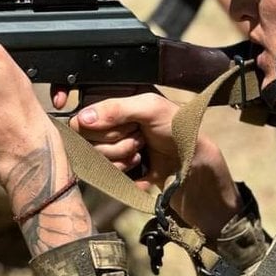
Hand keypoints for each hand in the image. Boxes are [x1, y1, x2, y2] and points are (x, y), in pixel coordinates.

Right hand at [69, 93, 241, 237]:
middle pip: (85, 138)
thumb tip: (83, 118)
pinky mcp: (114, 169)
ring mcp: (110, 148)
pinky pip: (103, 175)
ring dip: (121, 155)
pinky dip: (122, 171)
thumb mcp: (151, 108)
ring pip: (94, 157)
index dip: (95, 123)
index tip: (121, 124)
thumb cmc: (178, 129)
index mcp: (114, 101)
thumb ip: (116, 108)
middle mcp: (108, 124)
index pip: (81, 114)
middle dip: (115, 139)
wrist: (194, 166)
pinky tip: (139, 164)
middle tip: (138, 135)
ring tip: (141, 149)